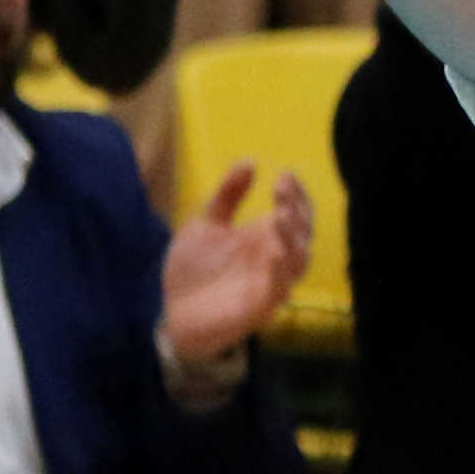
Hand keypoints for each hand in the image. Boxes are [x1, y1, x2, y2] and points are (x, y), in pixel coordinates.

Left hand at [162, 163, 313, 363]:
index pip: (296, 212)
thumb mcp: (205, 224)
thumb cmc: (194, 269)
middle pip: (303, 232)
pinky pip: (279, 290)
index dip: (297, 193)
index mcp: (265, 236)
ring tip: (281, 216)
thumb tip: (250, 161)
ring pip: (298, 261)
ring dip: (293, 238)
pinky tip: (275, 254)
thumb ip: (227, 196)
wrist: (171, 312)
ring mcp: (270, 283)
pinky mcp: (259, 307)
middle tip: (281, 189)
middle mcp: (274, 257)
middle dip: (297, 209)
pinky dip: (280, 273)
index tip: (286, 174)